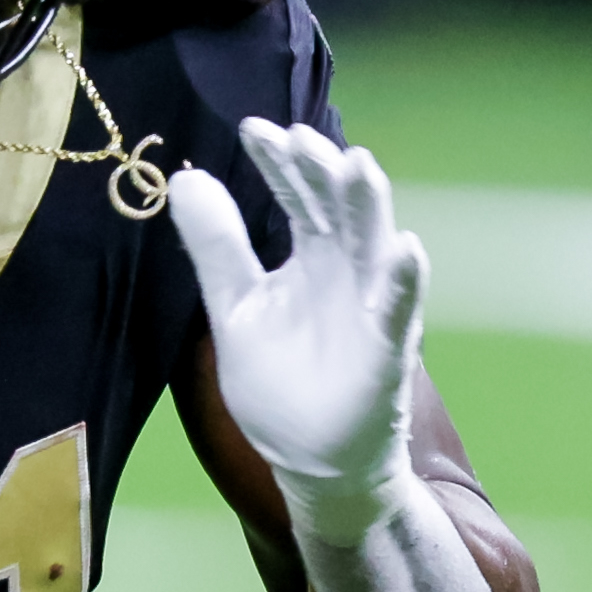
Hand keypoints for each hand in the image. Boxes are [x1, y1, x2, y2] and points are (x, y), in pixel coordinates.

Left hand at [167, 118, 428, 542]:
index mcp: (310, 257)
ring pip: (372, 247)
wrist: (313, 462)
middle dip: (321, 172)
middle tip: (299, 136)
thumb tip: (185, 178)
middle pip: (336, 209)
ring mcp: (371, 309)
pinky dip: (404, 282)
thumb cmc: (283, 382)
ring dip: (367, 207)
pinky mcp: (387, 353)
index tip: (253, 129)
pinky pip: (398, 312)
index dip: (278, 163)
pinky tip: (406, 249)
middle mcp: (346, 272)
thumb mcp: (235, 309)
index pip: (295, 196)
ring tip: (358, 164)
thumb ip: (217, 248)